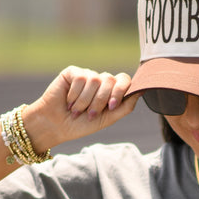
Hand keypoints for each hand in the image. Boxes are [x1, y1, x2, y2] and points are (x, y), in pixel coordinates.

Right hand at [24, 66, 139, 149]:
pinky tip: (68, 101)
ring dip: (85, 101)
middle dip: (100, 101)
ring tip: (76, 110)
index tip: (111, 107)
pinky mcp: (73, 72)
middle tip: (89, 114)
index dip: (120, 91)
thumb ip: (125, 106)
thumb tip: (142, 91)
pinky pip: (81, 78)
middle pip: (110, 80)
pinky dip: (75, 94)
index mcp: (111, 92)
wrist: (56, 126)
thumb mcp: (107, 119)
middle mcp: (100, 81)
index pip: (124, 80)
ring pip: (95, 80)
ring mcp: (87, 75)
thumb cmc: (82, 124)